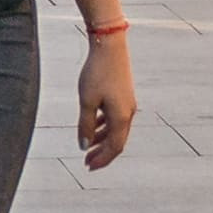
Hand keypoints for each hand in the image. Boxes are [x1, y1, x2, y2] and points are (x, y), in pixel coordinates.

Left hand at [78, 30, 137, 169]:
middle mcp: (128, 113)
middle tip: (87, 162)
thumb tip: (84, 146)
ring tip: (88, 146)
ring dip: (103, 140)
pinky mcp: (124, 95)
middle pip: (117, 141)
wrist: (109, 46)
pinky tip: (94, 125)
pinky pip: (115, 118)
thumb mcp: (86, 101)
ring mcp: (127, 104)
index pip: (114, 147)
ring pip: (116, 129)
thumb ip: (85, 125)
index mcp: (121, 117)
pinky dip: (105, 126)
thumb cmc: (97, 73)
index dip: (102, 159)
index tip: (88, 166)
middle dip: (102, 153)